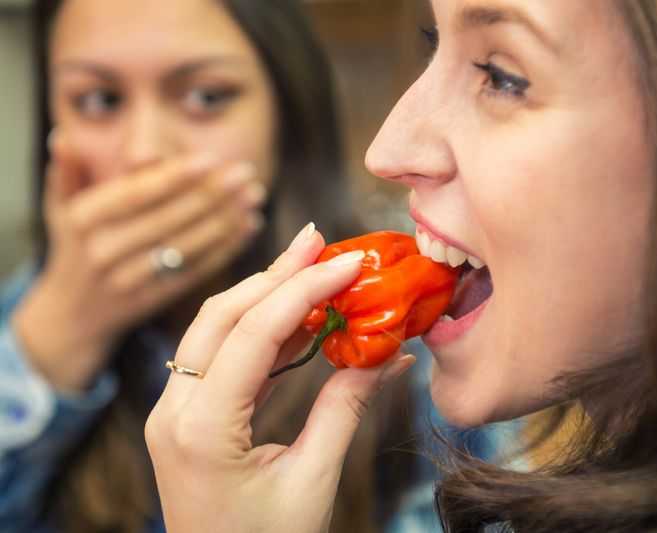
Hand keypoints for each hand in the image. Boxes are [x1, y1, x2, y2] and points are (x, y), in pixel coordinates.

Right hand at [12, 133, 264, 390]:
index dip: (173, 177)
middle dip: (211, 195)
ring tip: (253, 197)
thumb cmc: (74, 247)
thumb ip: (66, 172)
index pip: (135, 194)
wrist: (73, 313)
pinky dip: (225, 249)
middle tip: (245, 174)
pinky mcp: (154, 300)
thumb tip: (62, 137)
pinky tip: (248, 227)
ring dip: (225, 220)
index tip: (209, 159)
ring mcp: (130, 279)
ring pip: (185, 246)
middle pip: (167, 219)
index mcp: (83, 220)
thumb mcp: (59, 208)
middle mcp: (103, 251)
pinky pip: (195, 271)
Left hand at [145, 226, 415, 532]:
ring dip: (266, 294)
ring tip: (315, 267)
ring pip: (215, 329)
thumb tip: (389, 355)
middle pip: (222, 315)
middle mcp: (173, 412)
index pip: (254, 333)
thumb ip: (346, 408)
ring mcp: (172, 412)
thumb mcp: (313, 480)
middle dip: (275, 273)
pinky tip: (299, 316)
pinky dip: (260, 330)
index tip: (348, 262)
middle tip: (322, 241)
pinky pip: (220, 356)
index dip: (304, 288)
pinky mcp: (184, 417)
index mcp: (202, 430)